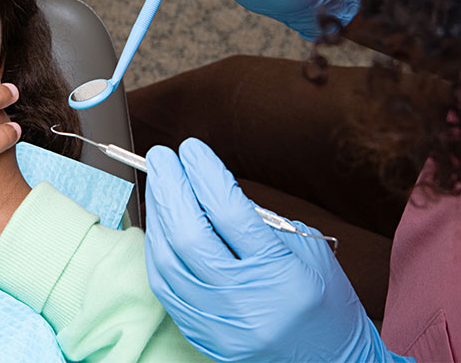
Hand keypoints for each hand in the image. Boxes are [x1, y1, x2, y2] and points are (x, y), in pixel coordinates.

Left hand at [144, 138, 408, 362]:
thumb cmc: (323, 301)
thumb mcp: (308, 249)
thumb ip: (259, 219)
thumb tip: (209, 186)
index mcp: (282, 275)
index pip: (231, 214)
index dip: (205, 174)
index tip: (191, 148)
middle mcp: (247, 301)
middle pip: (190, 235)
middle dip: (170, 187)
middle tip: (161, 156)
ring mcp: (220, 322)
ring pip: (169, 259)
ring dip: (157, 213)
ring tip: (158, 183)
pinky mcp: (202, 334)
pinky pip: (164, 285)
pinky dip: (156, 247)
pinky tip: (158, 222)